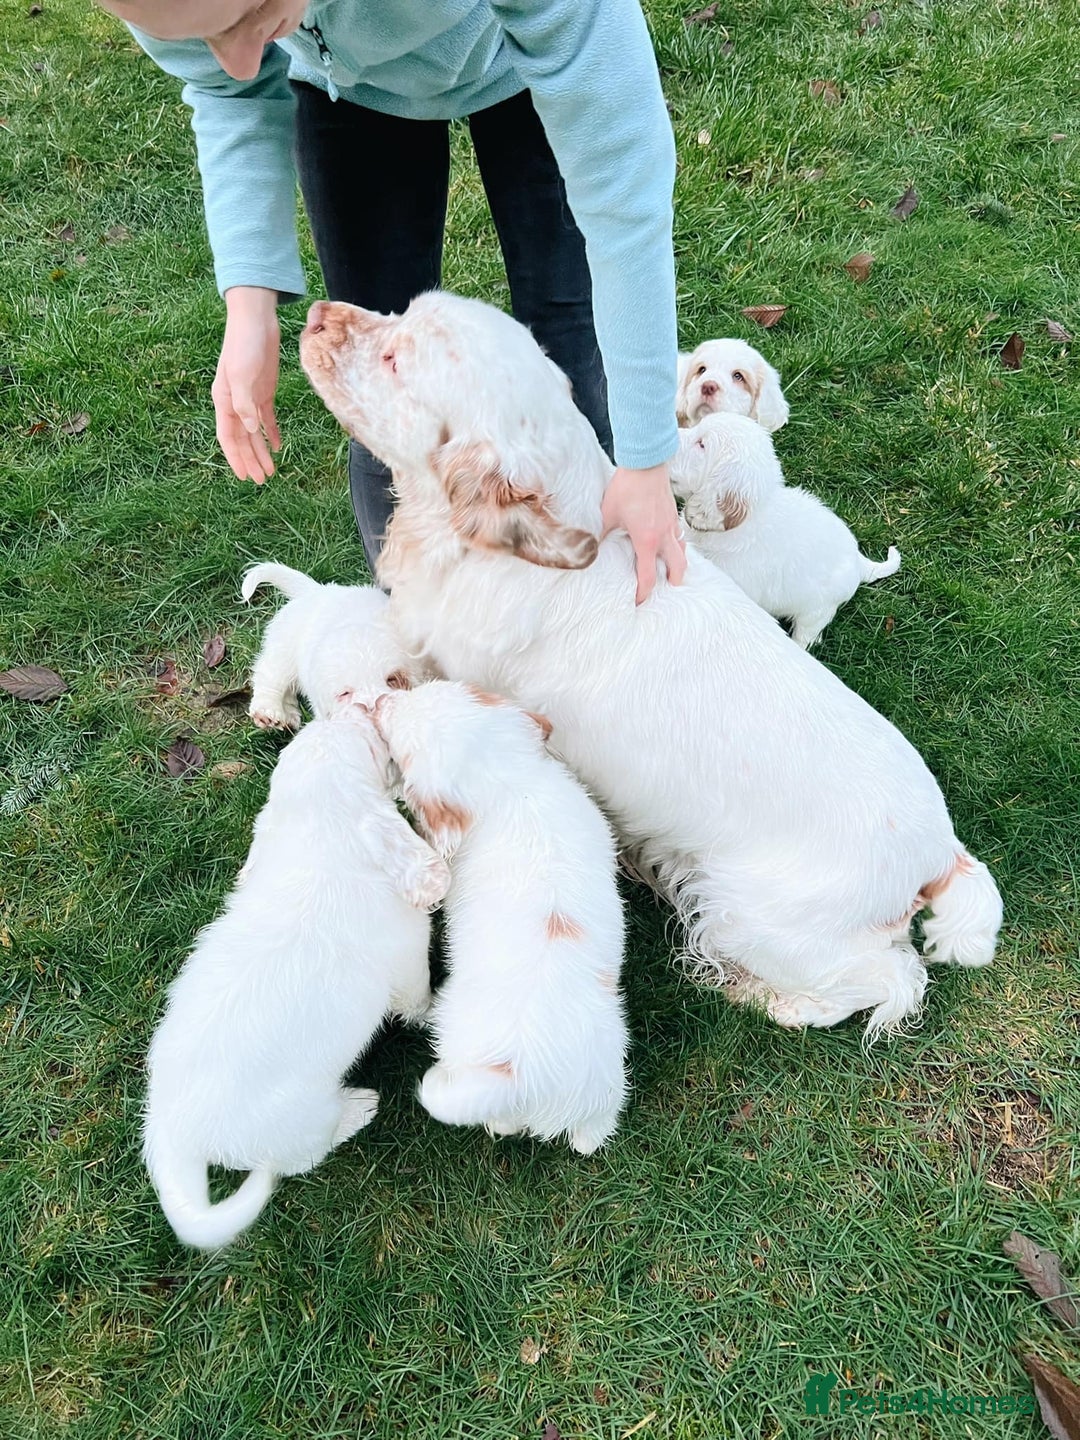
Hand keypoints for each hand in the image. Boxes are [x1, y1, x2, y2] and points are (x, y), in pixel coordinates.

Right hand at [213, 286, 281, 482]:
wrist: (256, 319)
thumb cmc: (245, 344)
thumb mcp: (243, 373)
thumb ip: (243, 402)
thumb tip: (250, 429)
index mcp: (224, 400)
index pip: (228, 436)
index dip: (236, 457)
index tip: (244, 477)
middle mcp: (235, 402)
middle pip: (242, 438)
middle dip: (250, 460)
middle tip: (262, 480)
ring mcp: (250, 397)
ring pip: (254, 432)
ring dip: (261, 451)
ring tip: (271, 471)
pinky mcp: (264, 390)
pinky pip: (267, 418)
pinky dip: (271, 433)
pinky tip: (277, 447)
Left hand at [601, 462, 686, 604]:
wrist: (646, 463)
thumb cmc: (627, 487)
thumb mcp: (607, 513)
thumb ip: (599, 533)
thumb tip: (587, 547)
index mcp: (647, 541)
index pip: (648, 576)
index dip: (644, 593)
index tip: (639, 601)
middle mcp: (664, 536)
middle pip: (677, 567)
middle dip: (673, 581)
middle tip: (668, 588)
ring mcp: (672, 524)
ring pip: (682, 551)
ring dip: (679, 563)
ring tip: (673, 569)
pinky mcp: (673, 513)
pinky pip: (680, 535)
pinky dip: (679, 544)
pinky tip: (671, 542)